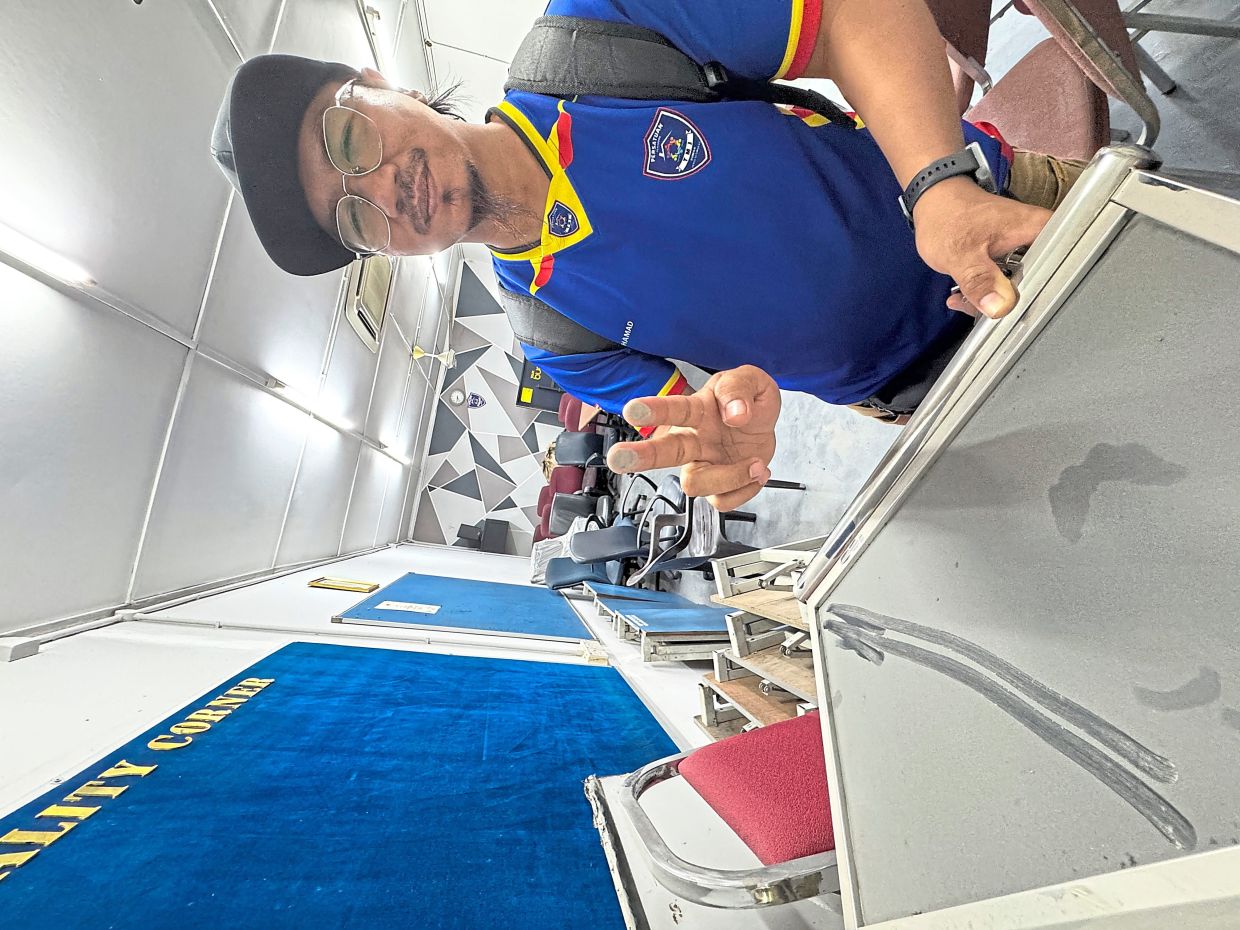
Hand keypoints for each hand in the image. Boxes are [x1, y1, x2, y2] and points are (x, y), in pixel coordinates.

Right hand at [606, 366, 780, 511]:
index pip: (672, 409)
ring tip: (756, 463)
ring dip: (730, 477)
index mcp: (696, 411)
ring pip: (695, 485)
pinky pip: (722, 501)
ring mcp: (702, 465)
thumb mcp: (751, 381)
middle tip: (618, 458)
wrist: (765, 424)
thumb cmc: (746, 401)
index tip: (633, 410)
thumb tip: (735, 412)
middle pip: (661, 452)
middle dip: (638, 456)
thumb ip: (740, 388)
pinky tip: (756, 471)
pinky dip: (746, 489)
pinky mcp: (717, 487)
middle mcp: (692, 440)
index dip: (652, 410)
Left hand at [913, 177, 1051, 317]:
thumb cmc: (948, 217)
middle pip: (1041, 283)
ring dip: (993, 301)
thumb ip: (980, 281)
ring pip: (1022, 288)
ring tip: (965, 298)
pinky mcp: (1011, 259)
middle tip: (981, 308)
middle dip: (1009, 304)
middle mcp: (1039, 240)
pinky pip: (1007, 285)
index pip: (1058, 269)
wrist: (934, 206)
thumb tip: (999, 307)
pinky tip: (965, 296)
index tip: (1014, 311)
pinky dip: (986, 294)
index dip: (1040, 297)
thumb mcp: (961, 253)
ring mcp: (1026, 250)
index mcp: (1039, 230)